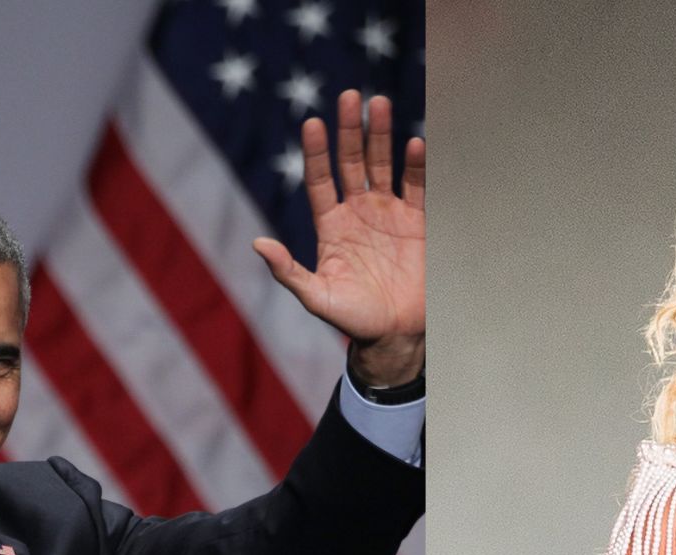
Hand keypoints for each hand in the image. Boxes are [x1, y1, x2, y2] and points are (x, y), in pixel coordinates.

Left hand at [253, 89, 424, 386]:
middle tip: (350, 97)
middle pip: (352, 161)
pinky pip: (418, 186)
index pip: (320, 179)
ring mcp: (389, 213)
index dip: (317, 153)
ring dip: (381, 135)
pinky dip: (417, 166)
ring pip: (383, 164)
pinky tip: (414, 144)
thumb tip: (257, 245)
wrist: (396, 335)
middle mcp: (359, 211)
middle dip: (350, 130)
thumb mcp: (317, 298)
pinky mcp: (418, 222)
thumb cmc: (354, 319)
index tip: (312, 124)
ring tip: (380, 104)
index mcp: (331, 225)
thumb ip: (289, 272)